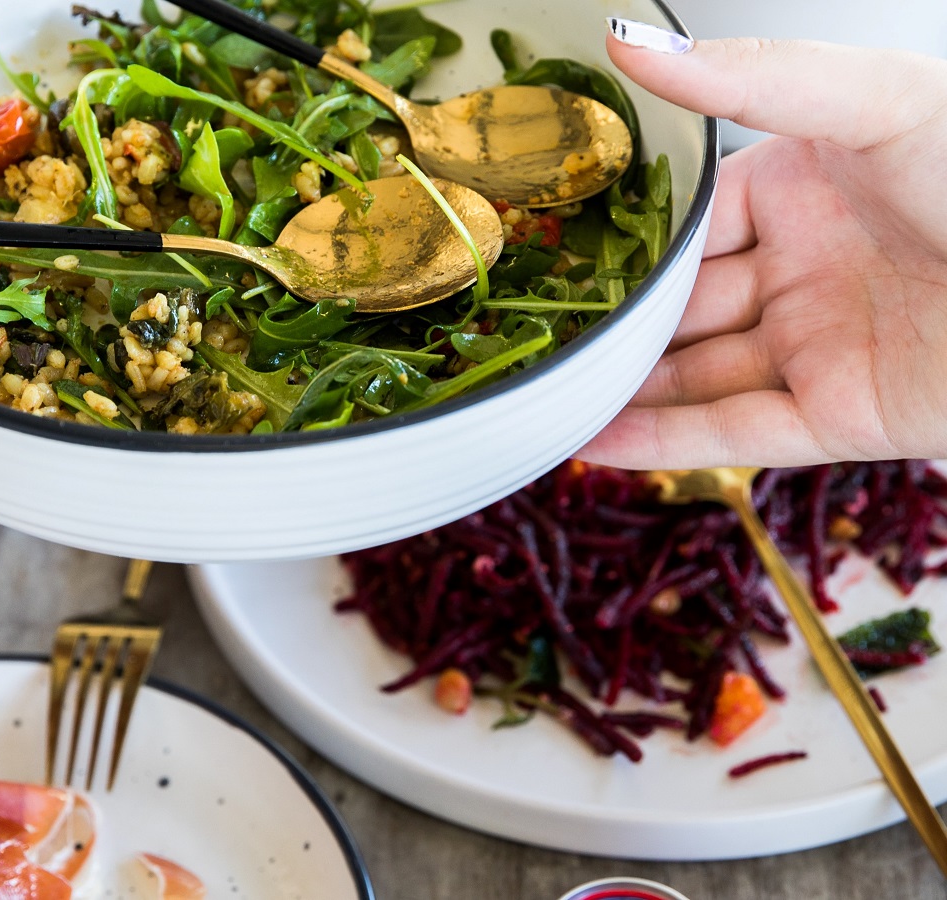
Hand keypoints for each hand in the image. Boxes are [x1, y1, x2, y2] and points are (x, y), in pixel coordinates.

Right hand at [578, 32, 946, 468]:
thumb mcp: (875, 105)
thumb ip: (752, 77)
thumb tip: (635, 43)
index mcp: (804, 192)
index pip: (692, 223)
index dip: (631, 241)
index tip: (559, 251)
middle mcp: (802, 272)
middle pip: (683, 304)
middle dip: (615, 321)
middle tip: (536, 330)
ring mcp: (814, 348)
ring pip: (695, 374)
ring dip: (623, 387)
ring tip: (546, 392)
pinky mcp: (834, 417)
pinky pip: (731, 432)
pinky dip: (661, 442)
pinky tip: (593, 440)